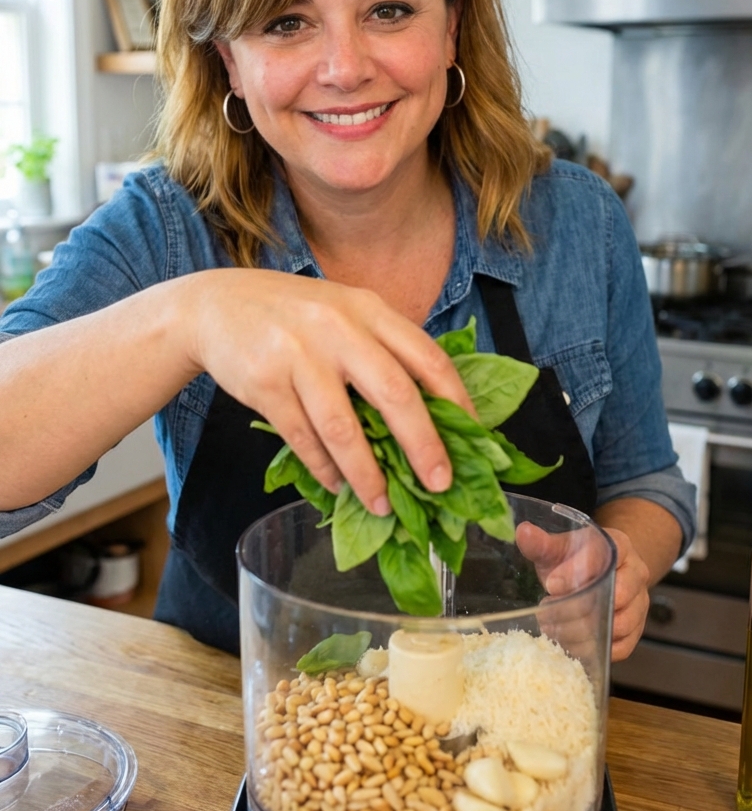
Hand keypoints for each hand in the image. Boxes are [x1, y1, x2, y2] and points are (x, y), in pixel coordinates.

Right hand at [184, 269, 474, 516]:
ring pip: (343, 427)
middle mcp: (338, 328)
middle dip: (422, 445)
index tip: (476, 440)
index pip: (427, 357)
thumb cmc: (295, 316)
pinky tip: (337, 486)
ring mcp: (298, 355)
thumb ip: (383, 349)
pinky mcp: (265, 383)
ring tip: (382, 504)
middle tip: (440, 485)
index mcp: (369, 310)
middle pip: (393, 393)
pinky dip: (323, 468)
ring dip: (367, 474)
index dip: (457, 401)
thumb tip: (435, 414)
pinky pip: (302, 438)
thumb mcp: (345, 313)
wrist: (216, 305)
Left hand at [515, 519, 649, 661]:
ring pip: (619, 624)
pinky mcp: (635, 631)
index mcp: (620, 546)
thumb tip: (523, 532)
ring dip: (584, 632)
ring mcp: (640, 604)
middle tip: (548, 611)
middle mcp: (636, 574)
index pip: (605, 557)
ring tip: (553, 628)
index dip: (577, 572)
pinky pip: (621, 647)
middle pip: (617, 594)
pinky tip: (568, 646)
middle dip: (578, 607)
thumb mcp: (560, 547)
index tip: (551, 585)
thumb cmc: (578, 560)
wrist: (601, 573)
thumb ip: (542, 542)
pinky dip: (594, 650)